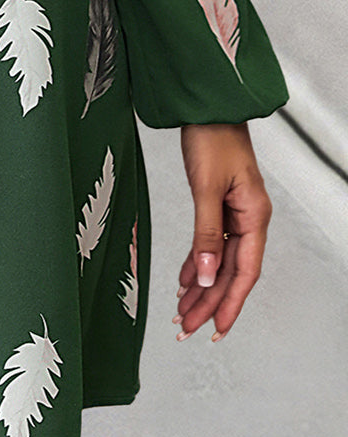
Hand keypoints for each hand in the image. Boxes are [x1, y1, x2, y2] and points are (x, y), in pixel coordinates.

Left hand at [174, 122, 272, 341]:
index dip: (230, 304)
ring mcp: (234, 211)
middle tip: (187, 328)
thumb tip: (208, 277)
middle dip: (210, 303)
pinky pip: (211, 242)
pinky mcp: (219, 203)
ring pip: (220, 260)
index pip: (244, 272)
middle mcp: (248, 217)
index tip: (216, 329)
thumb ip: (206, 234)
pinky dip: (198, 262)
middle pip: (231, 271)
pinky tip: (186, 279)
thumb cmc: (212, 137)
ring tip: (182, 311)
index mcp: (254, 216)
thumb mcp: (206, 188)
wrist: (207, 106)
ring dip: (202, 287)